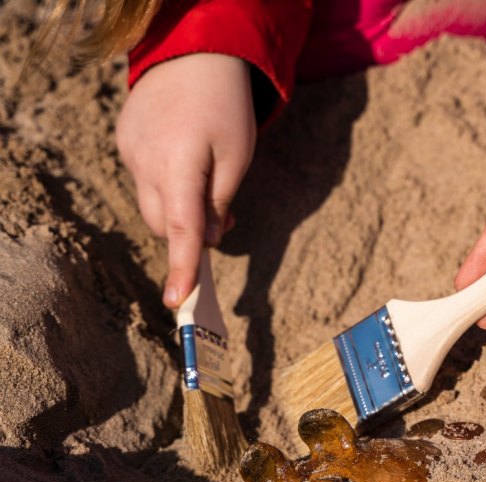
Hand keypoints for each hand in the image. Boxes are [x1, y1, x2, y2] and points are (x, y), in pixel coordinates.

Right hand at [116, 53, 256, 306]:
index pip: (180, 228)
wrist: (193, 54)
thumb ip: (219, 201)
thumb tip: (207, 241)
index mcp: (179, 163)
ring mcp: (129, 151)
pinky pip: (145, 179)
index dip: (182, 265)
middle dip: (189, 233)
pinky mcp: (124, 143)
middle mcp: (145, 161)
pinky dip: (166, 185)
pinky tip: (184, 158)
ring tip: (207, 182)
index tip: (177, 299)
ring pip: (152, 203)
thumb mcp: (238, 156)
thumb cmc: (226, 107)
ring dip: (178, 208)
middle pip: (161, 223)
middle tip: (225, 217)